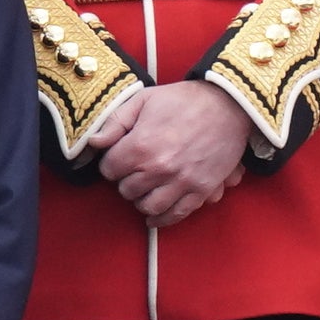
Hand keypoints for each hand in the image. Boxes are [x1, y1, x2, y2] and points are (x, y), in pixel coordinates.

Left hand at [96, 81, 253, 225]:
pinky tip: (154, 216)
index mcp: (141, 145)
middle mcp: (159, 168)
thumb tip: (94, 143)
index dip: (110, 164)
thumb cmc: (181, 101)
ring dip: (141, 200)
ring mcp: (182, 182)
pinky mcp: (202, 190)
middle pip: (126, 190)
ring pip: (148, 207)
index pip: (109, 170)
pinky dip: (162, 219)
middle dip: (124, 181)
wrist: (226, 105)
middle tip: (131, 173)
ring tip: (143, 190)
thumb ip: (115, 123)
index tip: (117, 159)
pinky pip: (177, 214)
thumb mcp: (142, 101)